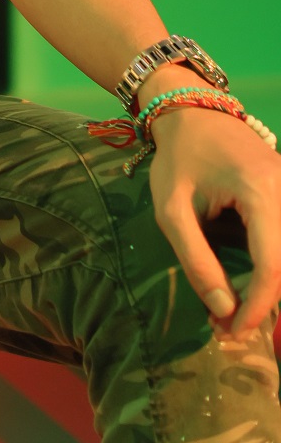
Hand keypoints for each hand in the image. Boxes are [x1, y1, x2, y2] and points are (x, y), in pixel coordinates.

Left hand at [149, 104, 280, 334]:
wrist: (189, 110)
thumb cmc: (177, 158)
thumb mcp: (172, 209)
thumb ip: (197, 259)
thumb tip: (224, 309)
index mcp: (261, 190)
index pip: (273, 265)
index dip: (258, 306)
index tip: (232, 331)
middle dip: (262, 302)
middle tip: (227, 327)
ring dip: (268, 288)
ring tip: (233, 310)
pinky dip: (270, 267)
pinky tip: (246, 285)